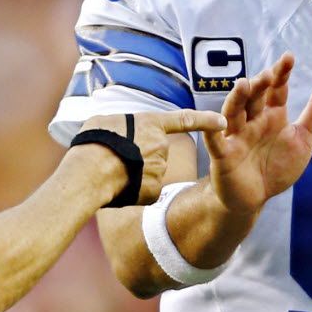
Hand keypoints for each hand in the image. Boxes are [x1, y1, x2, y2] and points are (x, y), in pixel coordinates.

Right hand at [80, 109, 226, 204]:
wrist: (89, 173)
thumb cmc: (92, 144)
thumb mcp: (104, 122)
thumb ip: (122, 126)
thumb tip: (121, 132)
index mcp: (152, 125)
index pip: (185, 119)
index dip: (205, 120)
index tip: (222, 121)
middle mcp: (161, 146)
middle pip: (155, 153)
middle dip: (138, 158)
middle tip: (115, 159)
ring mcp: (159, 169)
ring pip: (148, 173)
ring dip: (133, 174)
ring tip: (111, 173)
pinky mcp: (154, 191)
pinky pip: (144, 191)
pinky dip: (132, 192)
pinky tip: (118, 188)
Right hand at [202, 53, 311, 213]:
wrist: (255, 198)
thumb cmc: (277, 166)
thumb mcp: (304, 139)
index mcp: (273, 115)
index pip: (276, 89)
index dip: (281, 74)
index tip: (288, 57)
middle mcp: (253, 121)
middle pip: (254, 97)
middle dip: (259, 84)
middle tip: (268, 74)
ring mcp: (236, 136)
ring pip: (234, 113)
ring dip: (237, 98)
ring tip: (244, 84)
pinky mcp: (223, 155)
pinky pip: (215, 141)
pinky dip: (212, 130)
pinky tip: (216, 121)